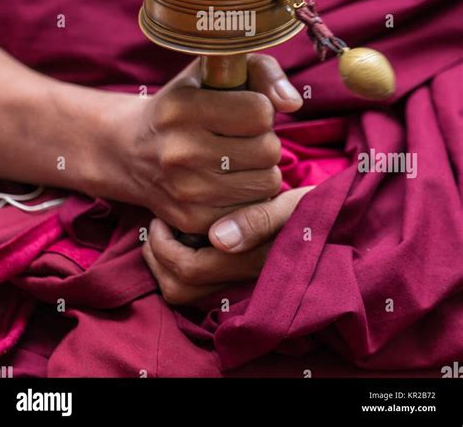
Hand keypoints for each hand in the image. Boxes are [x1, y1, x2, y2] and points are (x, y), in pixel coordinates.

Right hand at [100, 54, 302, 234]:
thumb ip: (262, 71)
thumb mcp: (213, 72)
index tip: (243, 110)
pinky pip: (253, 210)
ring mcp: (185, 190)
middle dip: (263, 141)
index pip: (260, 112)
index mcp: (183, 107)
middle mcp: (180, 150)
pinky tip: (228, 183)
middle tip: (241, 138)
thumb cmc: (185, 103)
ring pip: (267, 183)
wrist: (130, 151)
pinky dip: (249, 196)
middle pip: (268, 150)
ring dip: (260, 170)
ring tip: (236, 159)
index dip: (260, 109)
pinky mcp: (192, 220)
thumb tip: (293, 103)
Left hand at [142, 186, 312, 303]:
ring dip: (166, 263)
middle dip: (157, 257)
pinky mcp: (239, 281)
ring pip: (183, 293)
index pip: (187, 270)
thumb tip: (219, 238)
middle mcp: (242, 283)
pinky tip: (186, 237)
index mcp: (252, 264)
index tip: (163, 216)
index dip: (163, 246)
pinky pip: (196, 286)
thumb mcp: (295, 205)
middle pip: (177, 289)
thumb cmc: (318, 210)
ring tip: (169, 230)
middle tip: (157, 224)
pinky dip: (179, 264)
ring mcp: (240, 287)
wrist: (341, 226)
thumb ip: (260, 220)